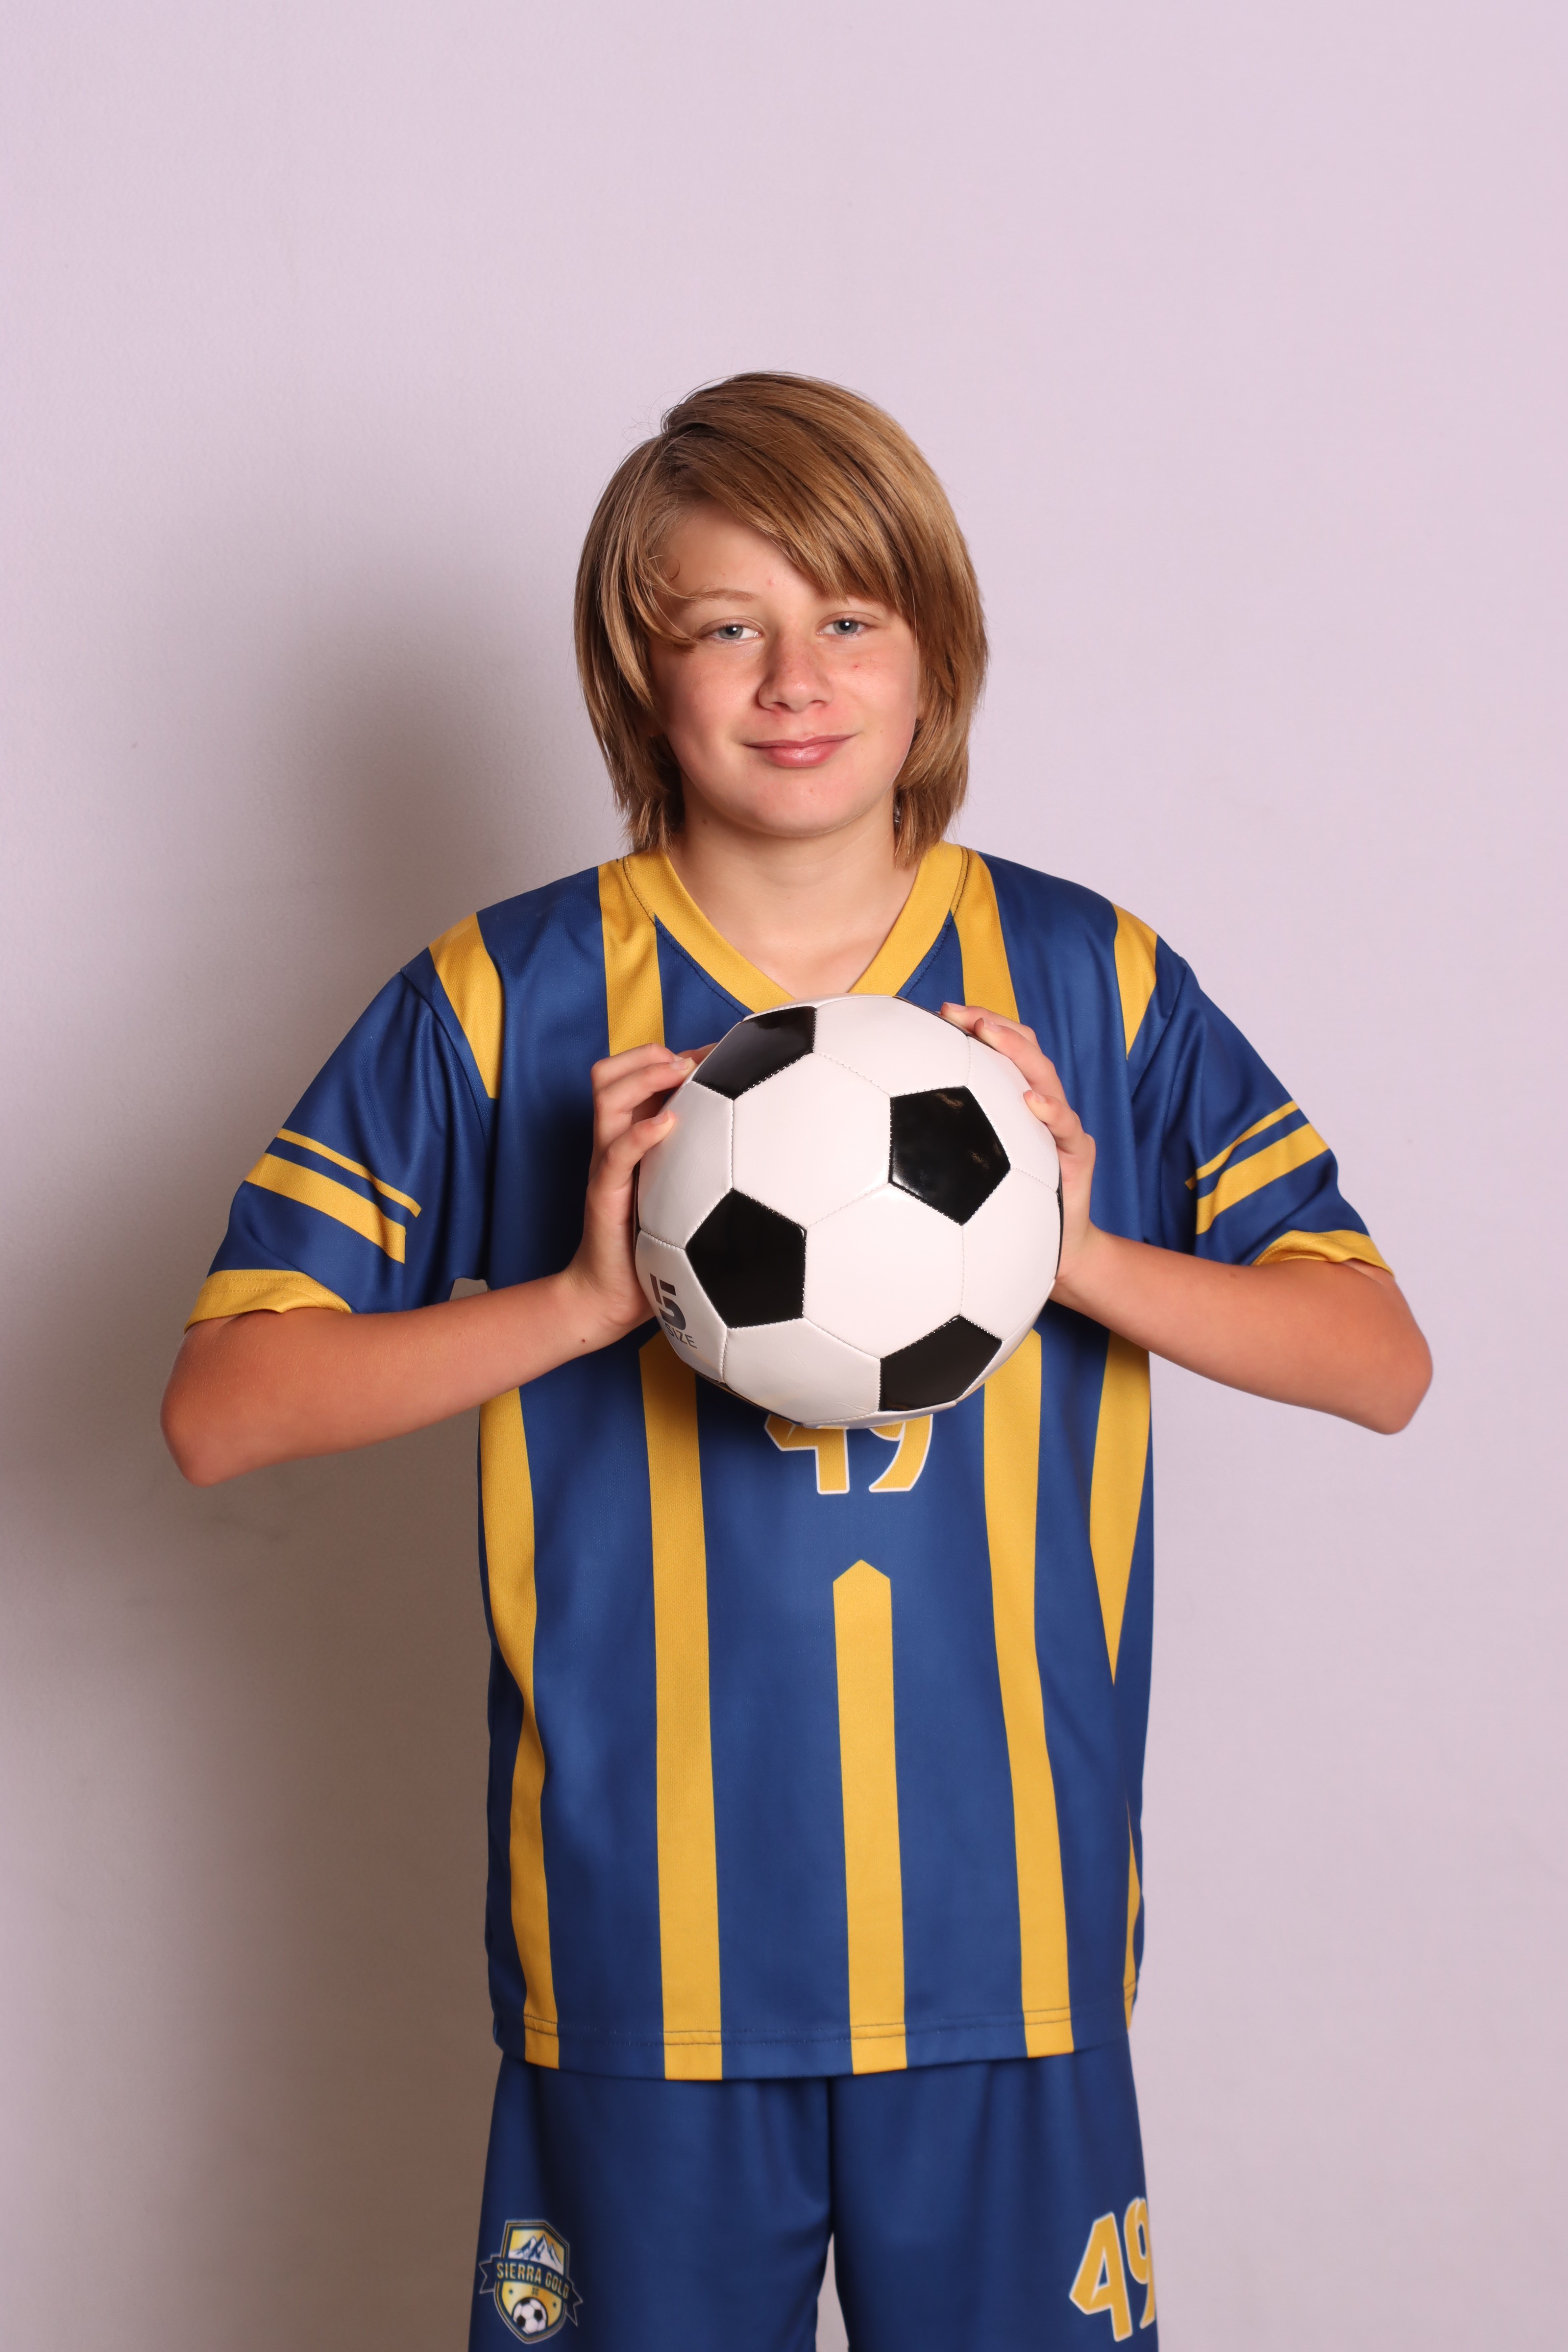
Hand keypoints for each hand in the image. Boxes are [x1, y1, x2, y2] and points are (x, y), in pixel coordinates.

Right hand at [562, 1042, 704, 1342]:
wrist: (611, 1295)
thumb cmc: (654, 1247)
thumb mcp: (685, 1198)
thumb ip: (705, 1167)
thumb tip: (761, 1147)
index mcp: (631, 1137)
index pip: (633, 1074)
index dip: (667, 1054)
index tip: (714, 1053)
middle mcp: (614, 1141)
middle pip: (609, 1074)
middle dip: (647, 1054)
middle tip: (692, 1059)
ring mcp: (605, 1164)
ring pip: (607, 1097)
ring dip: (643, 1075)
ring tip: (679, 1071)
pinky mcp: (603, 1192)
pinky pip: (615, 1153)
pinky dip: (641, 1132)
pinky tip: (669, 1122)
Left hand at [941, 1003, 1098, 1296]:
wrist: (1051, 1250)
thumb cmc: (1000, 1213)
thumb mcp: (962, 1178)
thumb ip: (935, 1146)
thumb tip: (871, 1129)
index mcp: (1010, 1104)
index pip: (998, 1050)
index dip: (972, 1024)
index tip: (936, 1012)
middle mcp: (1037, 1106)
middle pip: (1022, 1049)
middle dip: (990, 1024)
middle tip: (957, 1012)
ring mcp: (1060, 1125)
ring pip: (1044, 1075)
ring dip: (1017, 1050)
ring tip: (988, 1034)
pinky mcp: (1077, 1152)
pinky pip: (1068, 1126)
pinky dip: (1050, 1110)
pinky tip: (1031, 1102)